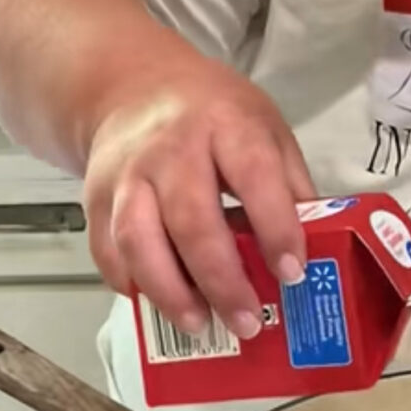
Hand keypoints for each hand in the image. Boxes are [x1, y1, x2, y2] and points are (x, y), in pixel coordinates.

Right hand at [85, 59, 314, 338]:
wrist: (132, 87)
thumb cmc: (211, 114)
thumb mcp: (266, 128)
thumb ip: (289, 184)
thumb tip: (315, 248)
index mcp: (225, 124)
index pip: (253, 177)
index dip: (275, 228)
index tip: (292, 272)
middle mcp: (170, 147)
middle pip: (191, 221)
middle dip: (221, 280)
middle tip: (247, 321)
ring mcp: (126, 173)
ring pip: (139, 241)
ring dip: (170, 292)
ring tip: (200, 323)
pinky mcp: (94, 197)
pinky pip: (107, 250)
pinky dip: (131, 284)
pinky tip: (158, 304)